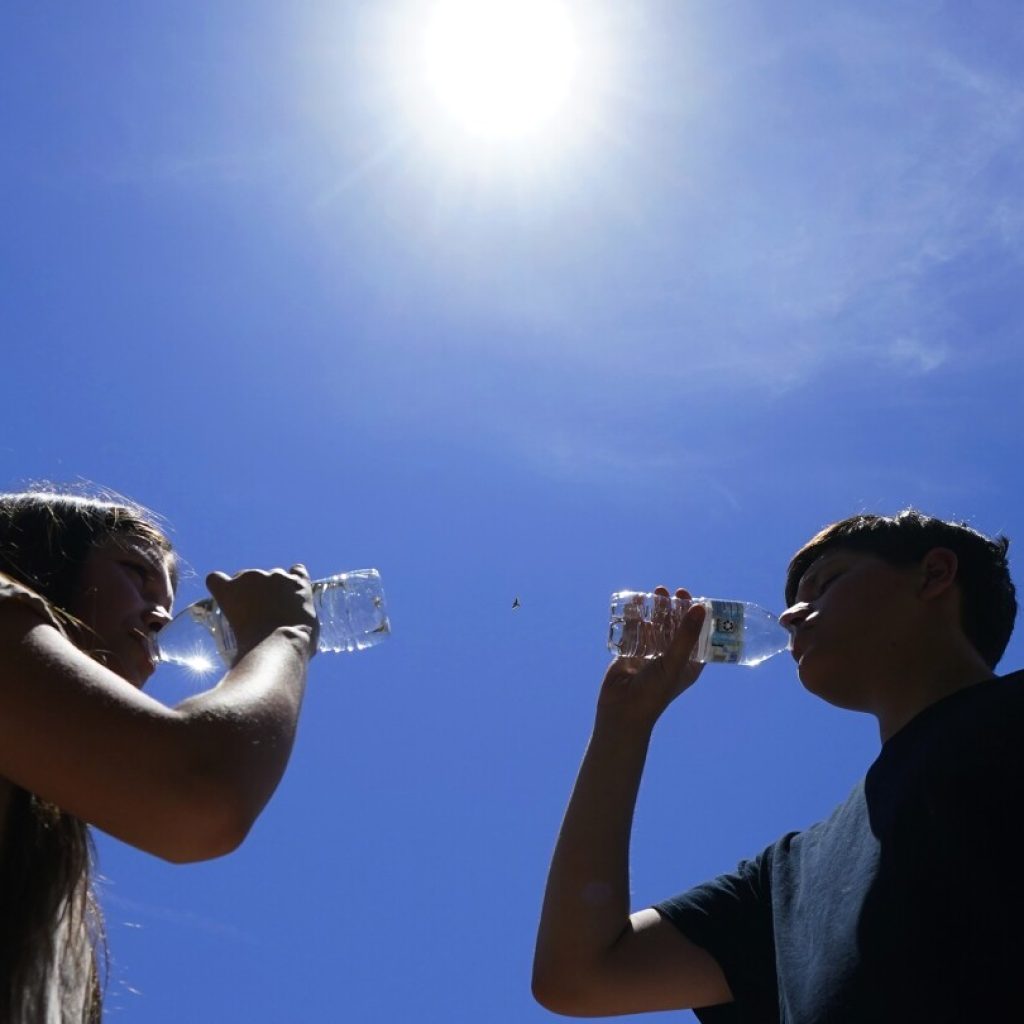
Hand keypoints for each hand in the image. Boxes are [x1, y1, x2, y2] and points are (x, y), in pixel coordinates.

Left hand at [206, 564, 317, 661]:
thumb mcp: (309, 624)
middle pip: (266, 577)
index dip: (287, 583)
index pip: (296, 571)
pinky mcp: (231, 587)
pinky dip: (217, 587)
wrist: (281, 642)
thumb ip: (300, 616)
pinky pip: (216, 580)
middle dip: (261, 591)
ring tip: (241, 615)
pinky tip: (220, 599)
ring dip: (241, 592)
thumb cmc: (297, 640)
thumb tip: (290, 626)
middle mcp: (276, 574)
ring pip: (242, 579)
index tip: (283, 596)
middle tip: (258, 614)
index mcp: (299, 583)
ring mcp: (253, 578)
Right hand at [596, 587, 705, 728]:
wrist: (622, 711)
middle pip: (674, 627)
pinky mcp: (631, 653)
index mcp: (688, 664)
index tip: (694, 598)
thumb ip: (685, 635)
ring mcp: (649, 655)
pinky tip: (635, 602)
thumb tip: (700, 608)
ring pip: (654, 626)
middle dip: (673, 608)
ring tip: (655, 592)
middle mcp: (670, 657)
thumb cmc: (653, 693)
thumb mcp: (674, 663)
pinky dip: (635, 616)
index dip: (697, 617)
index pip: (697, 636)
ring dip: (655, 610)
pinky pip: (634, 630)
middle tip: (670, 591)